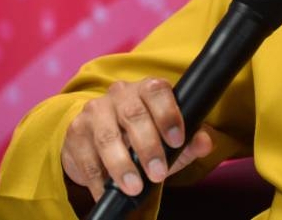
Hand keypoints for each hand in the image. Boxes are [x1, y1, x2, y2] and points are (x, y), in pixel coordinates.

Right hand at [61, 77, 213, 200]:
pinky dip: (97, 179)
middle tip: (158, 174)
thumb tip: (205, 143)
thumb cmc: (143, 135)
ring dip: (122, 165)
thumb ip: (190, 141)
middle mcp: (120, 93)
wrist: (99, 137)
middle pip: (133, 115)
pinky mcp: (76, 132)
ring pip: (107, 136)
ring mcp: (95, 111)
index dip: (168, 115)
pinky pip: (86, 157)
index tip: (177, 140)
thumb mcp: (169, 138)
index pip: (158, 92)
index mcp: (147, 88)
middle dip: (148, 147)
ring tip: (134, 187)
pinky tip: (106, 192)